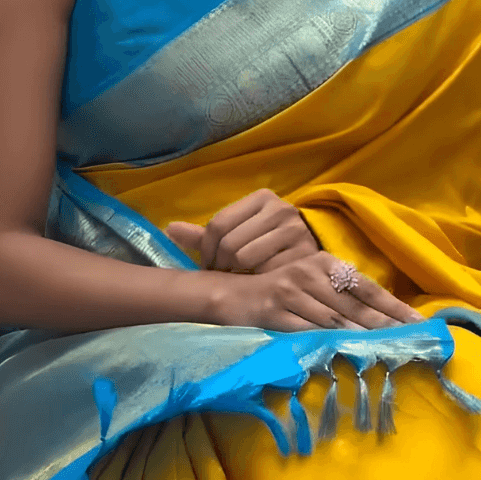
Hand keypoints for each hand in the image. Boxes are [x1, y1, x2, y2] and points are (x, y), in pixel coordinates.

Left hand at [167, 189, 318, 274]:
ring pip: (246, 260)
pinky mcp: (305, 255)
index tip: (208, 264)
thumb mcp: (237, 231)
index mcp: (261, 198)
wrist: (310, 248)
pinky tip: (259, 281)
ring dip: (238, 275)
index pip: (218, 224)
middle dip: (221, 265)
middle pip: (231, 244)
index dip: (206, 249)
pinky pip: (267, 273)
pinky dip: (258, 281)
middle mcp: (281, 210)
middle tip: (224, 274)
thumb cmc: (265, 240)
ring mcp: (295, 232)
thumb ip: (204, 234)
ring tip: (240, 277)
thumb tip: (169, 229)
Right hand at [205, 251, 423, 332]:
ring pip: (335, 321)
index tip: (420, 322)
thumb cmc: (279, 293)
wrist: (230, 296)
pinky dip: (328, 345)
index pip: (366, 287)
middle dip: (386, 326)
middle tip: (414, 342)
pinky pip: (307, 332)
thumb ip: (340, 297)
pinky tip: (347, 355)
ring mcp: (291, 292)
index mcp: (323, 264)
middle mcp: (309, 274)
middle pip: (356, 306)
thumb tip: (382, 320)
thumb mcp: (310, 286)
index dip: (394, 306)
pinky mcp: (274, 313)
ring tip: (389, 352)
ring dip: (363, 338)